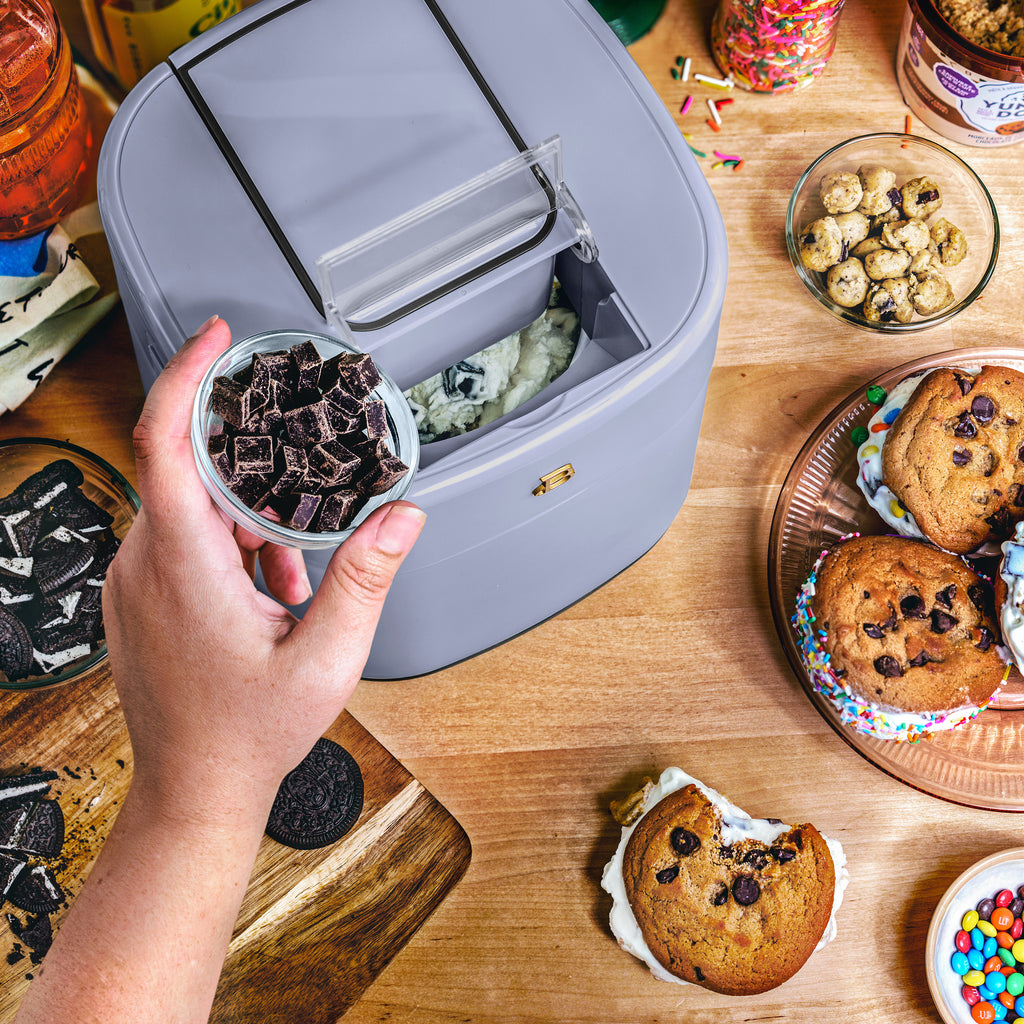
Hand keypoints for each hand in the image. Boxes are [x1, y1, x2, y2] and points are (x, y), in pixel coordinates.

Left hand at [102, 315, 424, 824]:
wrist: (194, 791)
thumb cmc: (247, 734)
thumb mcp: (328, 656)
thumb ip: (365, 578)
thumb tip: (400, 519)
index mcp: (183, 566)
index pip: (165, 441)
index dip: (186, 377)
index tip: (216, 341)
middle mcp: (145, 565)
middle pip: (193, 474)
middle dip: (256, 484)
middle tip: (300, 511)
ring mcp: (134, 583)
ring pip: (190, 511)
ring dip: (247, 527)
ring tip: (287, 585)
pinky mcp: (137, 598)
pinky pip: (180, 542)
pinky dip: (227, 549)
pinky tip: (265, 594)